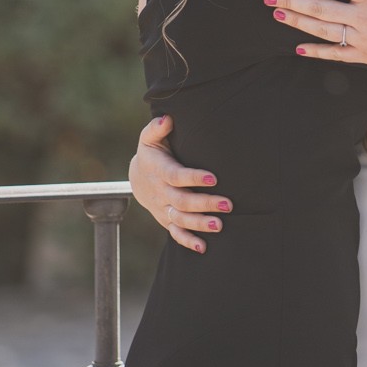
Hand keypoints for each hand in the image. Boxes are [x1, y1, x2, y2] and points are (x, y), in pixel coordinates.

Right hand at [128, 115, 229, 252]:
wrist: (138, 176)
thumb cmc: (152, 152)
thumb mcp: (149, 138)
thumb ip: (157, 128)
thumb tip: (167, 119)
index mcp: (159, 170)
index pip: (176, 176)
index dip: (193, 178)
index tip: (213, 177)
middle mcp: (161, 192)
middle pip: (182, 200)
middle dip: (205, 203)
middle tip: (228, 204)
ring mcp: (162, 207)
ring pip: (180, 218)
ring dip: (199, 223)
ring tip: (219, 225)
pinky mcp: (165, 218)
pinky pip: (175, 232)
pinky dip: (187, 241)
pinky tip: (203, 247)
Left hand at [265, 0, 366, 75]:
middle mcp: (364, 18)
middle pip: (320, 8)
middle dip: (292, 0)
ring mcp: (363, 39)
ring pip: (322, 30)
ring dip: (297, 22)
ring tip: (277, 14)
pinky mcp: (366, 56)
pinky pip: (335, 53)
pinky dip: (316, 51)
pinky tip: (298, 46)